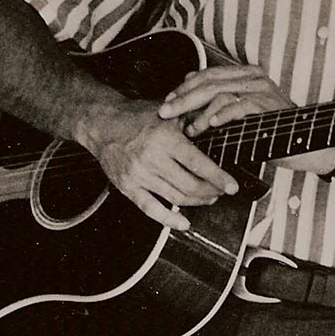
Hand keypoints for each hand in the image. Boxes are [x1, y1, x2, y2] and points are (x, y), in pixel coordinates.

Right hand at [76, 100, 238, 230]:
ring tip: (207, 198)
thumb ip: (193, 117)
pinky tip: (183, 223)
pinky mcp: (127, 187)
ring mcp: (139, 175)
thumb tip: (221, 121)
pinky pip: (151, 209)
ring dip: (197, 202)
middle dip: (211, 191)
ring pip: (176, 198)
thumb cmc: (137, 116)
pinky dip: (169, 220)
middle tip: (220, 190)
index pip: (198, 163)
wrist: (101, 123)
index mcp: (164, 139)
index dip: (218, 177)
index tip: (233, 187)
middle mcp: (151, 158)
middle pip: (190, 186)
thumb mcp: (167, 111)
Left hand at [157, 64, 334, 174]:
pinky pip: (240, 106)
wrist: (305, 145)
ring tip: (189, 128)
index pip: (207, 74)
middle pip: (208, 82)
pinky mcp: (269, 105)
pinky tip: (211, 124)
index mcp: (246, 74)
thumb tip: (187, 91)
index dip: (184, 87)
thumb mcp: (241, 113)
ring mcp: (263, 89)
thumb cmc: (270, 131)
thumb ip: (219, 101)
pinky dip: (223, 115)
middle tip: (165, 112)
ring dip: (199, 112)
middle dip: (182, 98)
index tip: (167, 102)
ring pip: (219, 93)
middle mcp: (254, 77)